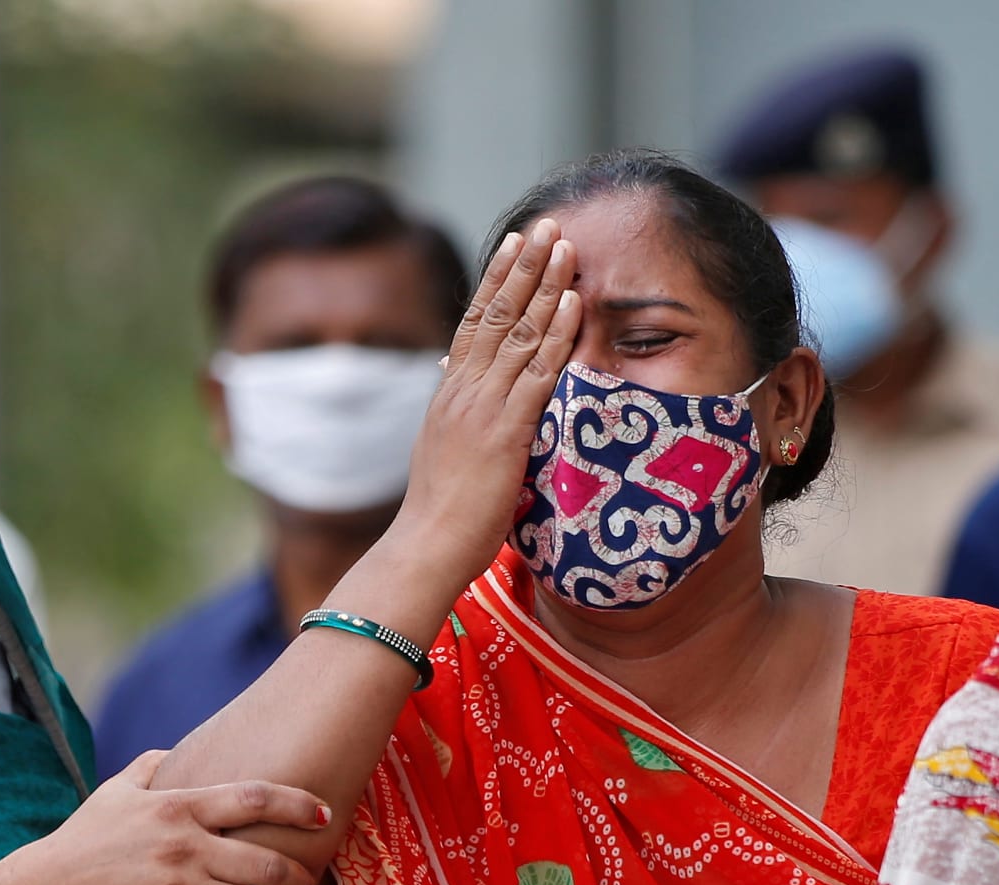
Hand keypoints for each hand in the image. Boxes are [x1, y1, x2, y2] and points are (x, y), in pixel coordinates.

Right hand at [0, 752, 331, 884]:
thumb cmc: (82, 842)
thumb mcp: (115, 793)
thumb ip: (151, 769)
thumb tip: (172, 753)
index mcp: (179, 807)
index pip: (255, 799)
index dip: (298, 805)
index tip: (324, 814)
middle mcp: (186, 848)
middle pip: (267, 863)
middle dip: (297, 879)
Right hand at [396, 216, 579, 587]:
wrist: (426, 547)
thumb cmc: (440, 513)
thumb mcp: (444, 450)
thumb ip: (456, 413)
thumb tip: (453, 382)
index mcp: (450, 394)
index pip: (474, 321)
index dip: (497, 279)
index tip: (516, 244)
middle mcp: (463, 390)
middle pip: (495, 312)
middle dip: (524, 265)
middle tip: (547, 224)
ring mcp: (483, 407)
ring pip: (517, 331)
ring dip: (545, 284)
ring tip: (566, 245)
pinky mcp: (505, 431)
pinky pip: (536, 372)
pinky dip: (556, 334)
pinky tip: (572, 303)